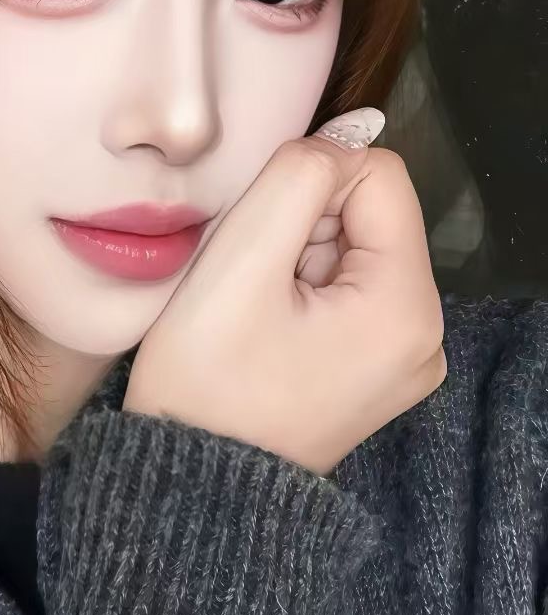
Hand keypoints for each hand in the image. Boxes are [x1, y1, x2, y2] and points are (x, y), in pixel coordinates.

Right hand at [122, 109, 446, 474]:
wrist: (189, 481)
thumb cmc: (206, 382)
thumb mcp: (241, 257)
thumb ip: (299, 175)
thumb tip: (346, 132)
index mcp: (406, 309)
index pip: (377, 175)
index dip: (309, 185)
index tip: (262, 243)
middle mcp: (425, 337)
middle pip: (369, 214)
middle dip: (303, 229)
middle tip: (254, 288)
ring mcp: (404, 359)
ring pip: (353, 249)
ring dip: (297, 259)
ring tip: (257, 315)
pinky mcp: (375, 370)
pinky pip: (348, 290)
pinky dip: (302, 291)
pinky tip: (267, 330)